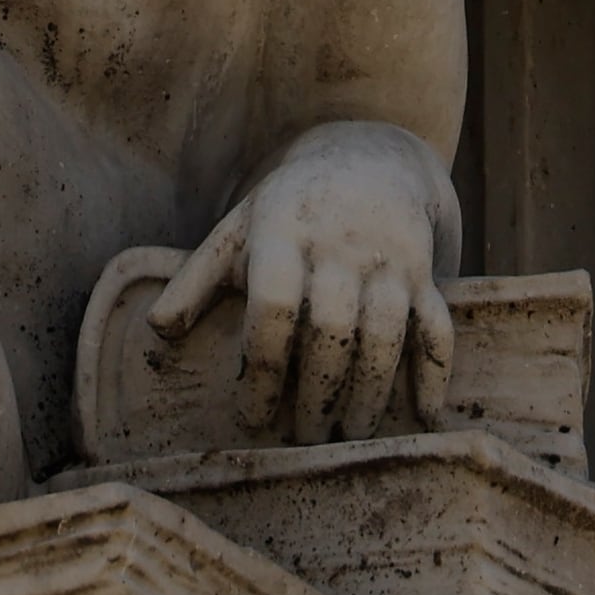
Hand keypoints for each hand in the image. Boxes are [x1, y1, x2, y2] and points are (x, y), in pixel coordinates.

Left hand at [150, 120, 460, 444]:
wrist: (371, 156)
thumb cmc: (289, 208)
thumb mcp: (238, 228)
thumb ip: (197, 279)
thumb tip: (156, 331)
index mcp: (283, 232)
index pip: (272, 305)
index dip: (260, 365)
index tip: (252, 415)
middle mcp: (339, 244)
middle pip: (331, 327)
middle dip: (317, 390)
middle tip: (303, 438)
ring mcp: (388, 258)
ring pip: (386, 332)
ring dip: (371, 389)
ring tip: (352, 434)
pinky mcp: (425, 271)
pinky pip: (438, 326)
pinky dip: (434, 372)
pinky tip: (424, 416)